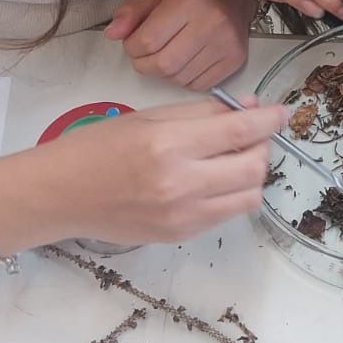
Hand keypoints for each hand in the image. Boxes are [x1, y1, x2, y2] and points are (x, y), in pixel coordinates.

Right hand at [50, 96, 287, 244]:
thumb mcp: (150, 116)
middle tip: (250, 136)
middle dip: (261, 147)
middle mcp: (179, 184)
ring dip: (251, 175)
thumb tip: (249, 107)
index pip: (239, 132)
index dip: (269, 120)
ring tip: (231, 160)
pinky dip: (231, 194)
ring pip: (249, 196)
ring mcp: (182, 215)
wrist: (61, 194)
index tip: (282, 112)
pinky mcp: (181, 235)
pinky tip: (212, 180)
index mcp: (168, 144)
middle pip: (254, 167)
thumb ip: (203, 112)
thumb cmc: (99, 147)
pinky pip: (226, 214)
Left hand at [105, 0, 256, 89]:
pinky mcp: (235, 60)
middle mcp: (210, 24)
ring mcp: (226, 44)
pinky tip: (185, 62)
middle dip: (145, 64)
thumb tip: (111, 34)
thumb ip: (131, 12)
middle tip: (144, 55)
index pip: (147, 41)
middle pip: (163, 64)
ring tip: (165, 56)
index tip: (132, 43)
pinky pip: (198, 85)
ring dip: (164, 73)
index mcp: (187, 2)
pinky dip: (184, 79)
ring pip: (179, 78)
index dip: (131, 48)